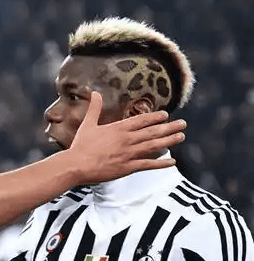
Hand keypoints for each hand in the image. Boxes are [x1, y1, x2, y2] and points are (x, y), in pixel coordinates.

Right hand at [66, 91, 186, 183]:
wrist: (76, 165)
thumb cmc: (80, 146)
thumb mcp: (88, 124)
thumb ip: (94, 108)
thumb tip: (94, 92)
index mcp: (119, 128)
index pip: (142, 120)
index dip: (156, 117)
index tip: (166, 115)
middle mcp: (127, 139)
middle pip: (153, 132)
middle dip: (170, 127)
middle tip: (183, 124)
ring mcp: (129, 154)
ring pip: (154, 146)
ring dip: (170, 141)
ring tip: (181, 137)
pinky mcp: (127, 168)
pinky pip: (148, 165)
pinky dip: (161, 163)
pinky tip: (172, 161)